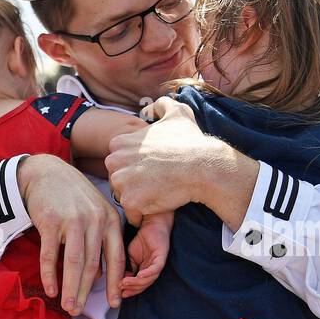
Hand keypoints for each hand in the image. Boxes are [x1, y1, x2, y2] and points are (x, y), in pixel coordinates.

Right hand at [16, 154, 123, 312]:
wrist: (45, 172)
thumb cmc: (72, 196)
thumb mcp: (95, 211)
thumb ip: (101, 240)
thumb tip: (100, 275)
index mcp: (110, 219)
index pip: (116, 257)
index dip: (116, 283)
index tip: (115, 304)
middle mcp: (94, 220)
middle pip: (93, 264)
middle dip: (86, 292)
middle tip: (80, 312)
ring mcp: (73, 220)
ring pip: (75, 262)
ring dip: (71, 288)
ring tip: (68, 307)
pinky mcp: (51, 222)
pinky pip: (51, 255)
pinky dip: (50, 275)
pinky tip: (50, 290)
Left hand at [107, 97, 258, 229]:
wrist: (204, 166)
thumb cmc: (191, 141)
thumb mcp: (177, 113)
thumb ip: (162, 106)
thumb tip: (154, 105)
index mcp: (118, 142)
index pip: (118, 162)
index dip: (135, 167)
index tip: (152, 167)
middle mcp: (114, 161)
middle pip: (117, 179)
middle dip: (133, 183)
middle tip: (156, 181)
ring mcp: (121, 182)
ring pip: (123, 196)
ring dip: (139, 198)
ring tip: (159, 191)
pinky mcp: (131, 201)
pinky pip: (132, 213)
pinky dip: (144, 213)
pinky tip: (159, 203)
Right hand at [119, 211, 171, 297]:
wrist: (152, 224)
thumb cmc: (142, 239)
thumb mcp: (129, 256)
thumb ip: (126, 267)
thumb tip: (119, 279)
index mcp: (145, 271)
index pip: (138, 285)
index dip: (129, 290)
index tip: (119, 292)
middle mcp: (152, 270)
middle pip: (143, 285)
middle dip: (131, 288)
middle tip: (120, 288)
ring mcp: (157, 264)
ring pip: (149, 279)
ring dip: (136, 283)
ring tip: (125, 282)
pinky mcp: (161, 258)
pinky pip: (156, 269)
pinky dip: (148, 274)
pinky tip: (139, 275)